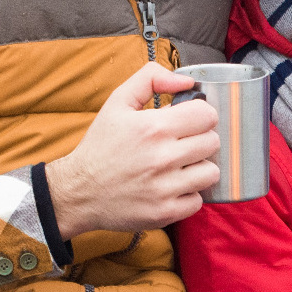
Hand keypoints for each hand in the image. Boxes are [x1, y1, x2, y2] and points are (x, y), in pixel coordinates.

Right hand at [46, 62, 220, 236]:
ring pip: (211, 172)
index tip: (188, 122)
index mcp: (154, 127)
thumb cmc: (100, 146)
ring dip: (198, 168)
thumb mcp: (117, 102)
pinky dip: (188, 194)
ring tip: (178, 166)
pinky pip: (198, 200)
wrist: (78, 191)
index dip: (200, 115)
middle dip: (199, 139)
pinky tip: (170, 187)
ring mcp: (165, 188)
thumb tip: (187, 81)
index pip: (207, 115)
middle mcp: (162, 157)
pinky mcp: (165, 212)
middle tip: (181, 144)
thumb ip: (151, 79)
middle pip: (213, 143)